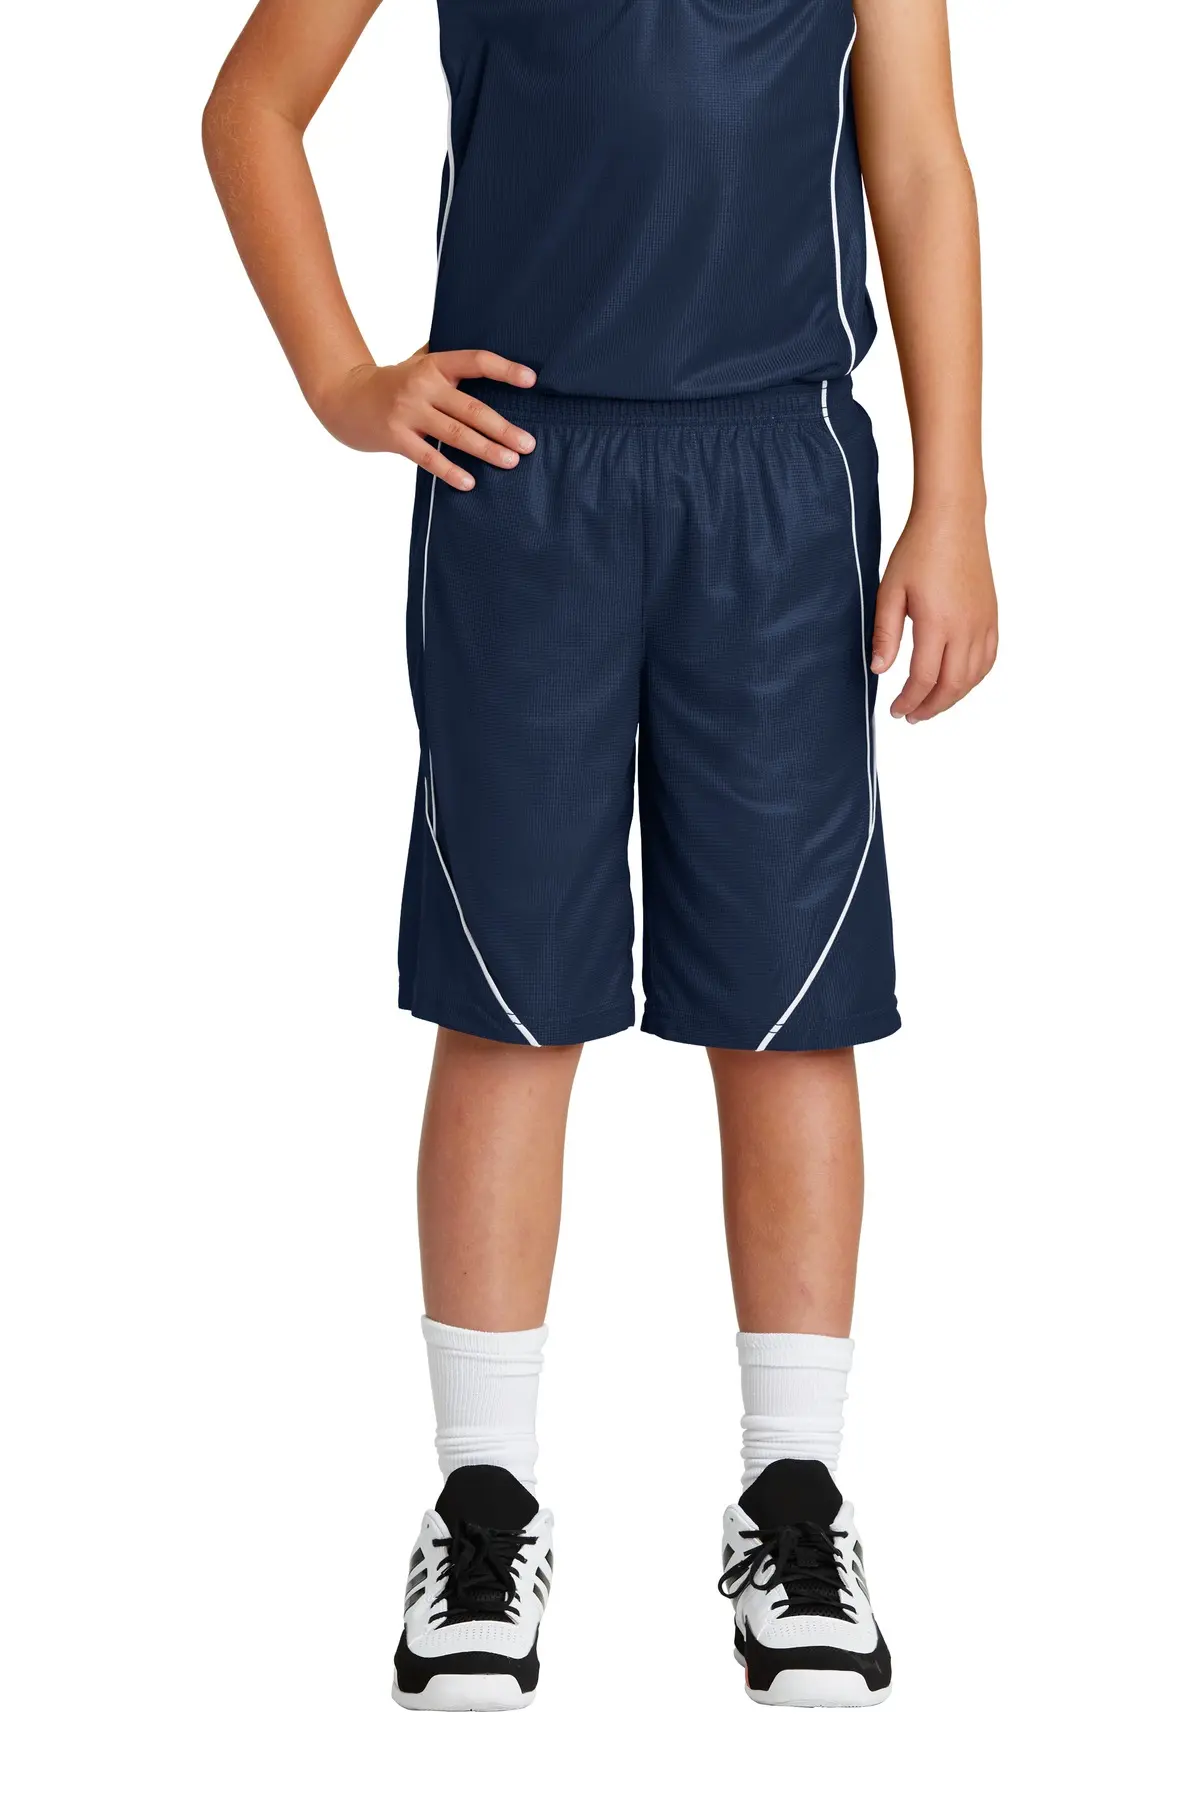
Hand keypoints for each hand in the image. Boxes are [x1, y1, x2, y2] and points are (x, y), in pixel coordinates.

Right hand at [312, 347, 538, 489]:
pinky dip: (450, 471)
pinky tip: (470, 483)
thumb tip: (495, 361)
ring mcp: (408, 412)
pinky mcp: (396, 437)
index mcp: (433, 364)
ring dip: (486, 450)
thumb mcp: (418, 361)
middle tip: (528, 444)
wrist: (345, 398)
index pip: (475, 361)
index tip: (530, 380)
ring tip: (511, 461)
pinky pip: (429, 458)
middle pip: (471, 408)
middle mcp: (422, 386)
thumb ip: (449, 362)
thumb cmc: (393, 382)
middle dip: (503, 428)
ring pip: (455, 434)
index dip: (504, 369)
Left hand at [871, 505, 997, 721]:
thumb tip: (879, 670)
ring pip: (973, 677)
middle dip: (930, 707)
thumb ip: (886, 633)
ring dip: (952, 698)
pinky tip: (959, 683)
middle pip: (951, 686)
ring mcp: (983, 623)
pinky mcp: (992, 616)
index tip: (895, 710)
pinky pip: (989, 659)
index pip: (924, 679)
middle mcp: (965, 628)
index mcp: (937, 623)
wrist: (953, 520)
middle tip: (911, 717)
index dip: (909, 701)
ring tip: (931, 705)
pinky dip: (974, 679)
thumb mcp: (890, 591)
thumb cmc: (918, 551)